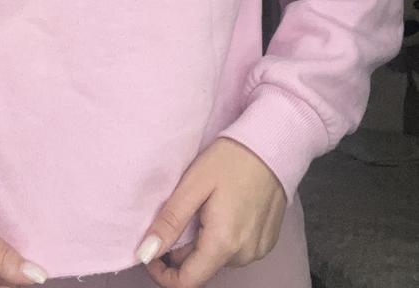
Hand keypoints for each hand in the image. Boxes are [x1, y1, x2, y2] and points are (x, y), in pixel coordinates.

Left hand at [135, 138, 286, 287]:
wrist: (272, 145)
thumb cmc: (232, 159)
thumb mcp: (193, 184)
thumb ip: (170, 221)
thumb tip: (146, 252)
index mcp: (223, 244)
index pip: (187, 282)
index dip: (163, 272)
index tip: (150, 249)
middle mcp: (244, 255)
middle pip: (201, 266)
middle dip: (181, 247)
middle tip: (178, 210)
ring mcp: (258, 249)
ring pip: (216, 256)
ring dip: (202, 239)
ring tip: (201, 204)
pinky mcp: (266, 241)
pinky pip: (235, 248)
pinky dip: (220, 235)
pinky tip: (220, 207)